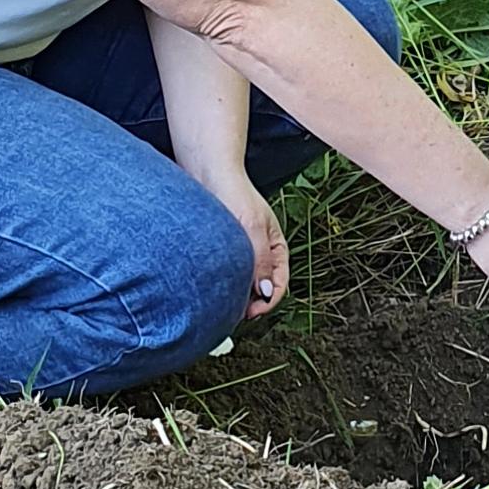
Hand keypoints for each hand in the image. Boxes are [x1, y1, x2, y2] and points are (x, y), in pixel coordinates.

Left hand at [209, 174, 289, 317]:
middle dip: (253, 303)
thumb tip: (267, 292)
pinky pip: (228, 275)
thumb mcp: (254, 228)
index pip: (280, 283)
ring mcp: (242, 253)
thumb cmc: (235, 193)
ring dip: (238, 296)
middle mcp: (261, 253)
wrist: (208, 174)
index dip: (269, 301)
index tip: (253, 312)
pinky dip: (225, 286)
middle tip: (236, 314)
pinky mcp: (224, 252)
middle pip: (262, 288)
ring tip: (224, 305)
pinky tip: (214, 290)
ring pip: (244, 283)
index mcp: (276, 247)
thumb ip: (262, 260)